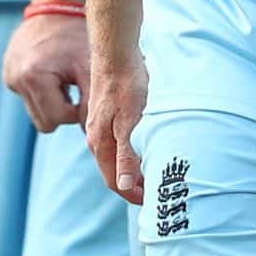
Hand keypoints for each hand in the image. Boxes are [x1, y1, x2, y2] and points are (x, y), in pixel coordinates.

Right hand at [5, 9, 88, 131]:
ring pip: (36, 112)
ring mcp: (8, 76)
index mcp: (33, 77)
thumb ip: (92, 102)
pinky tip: (52, 71)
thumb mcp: (90, 67)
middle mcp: (14, 78)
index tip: (84, 93)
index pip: (58, 119)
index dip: (77, 111)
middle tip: (74, 87)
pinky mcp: (7, 74)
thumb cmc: (77, 35)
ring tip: (63, 78)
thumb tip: (93, 136)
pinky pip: (29, 97)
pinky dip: (44, 90)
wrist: (56, 6)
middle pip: (44, 123)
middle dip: (63, 111)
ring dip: (54, 101)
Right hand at [85, 46, 147, 202]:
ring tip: (155, 175)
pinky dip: (131, 155)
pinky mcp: (108, 117)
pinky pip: (118, 145)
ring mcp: (101, 127)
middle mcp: (97, 138)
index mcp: (100, 144)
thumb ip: (126, 155)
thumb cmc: (126, 84)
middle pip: (113, 173)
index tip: (153, 203)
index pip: (114, 182)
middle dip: (133, 187)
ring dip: (133, 171)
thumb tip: (123, 185)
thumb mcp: (130, 121)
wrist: (116, 53)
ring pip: (115, 159)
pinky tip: (146, 150)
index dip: (132, 195)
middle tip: (159, 193)